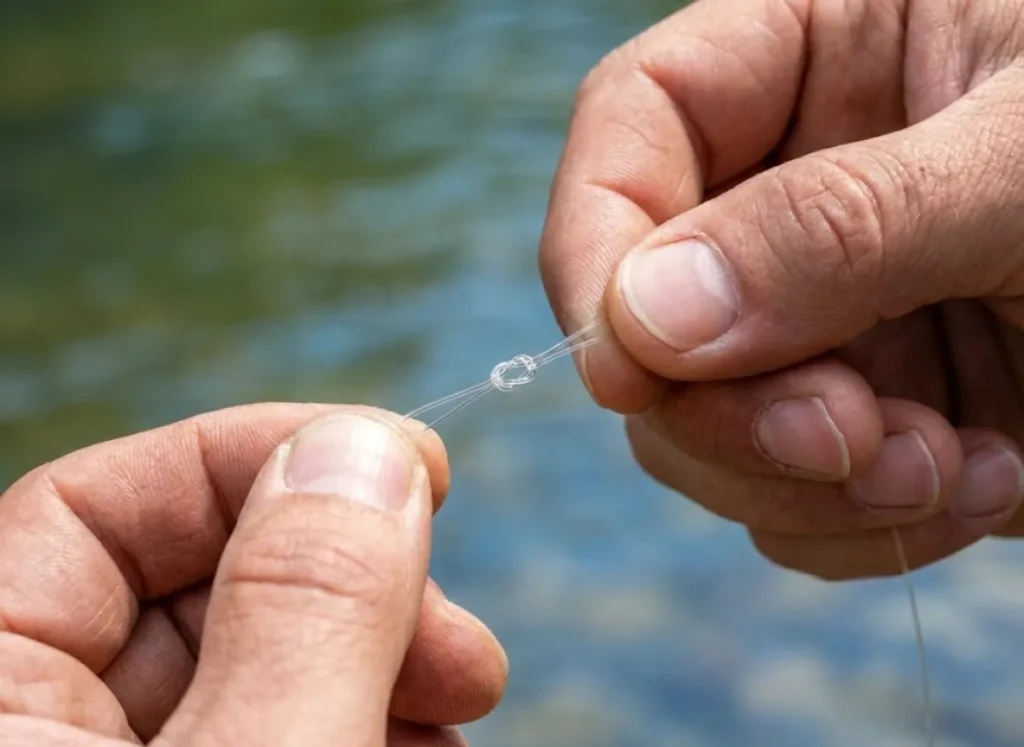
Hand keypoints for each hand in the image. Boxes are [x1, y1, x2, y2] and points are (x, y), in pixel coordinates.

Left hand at [0, 404, 506, 745]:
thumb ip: (306, 610)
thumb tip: (362, 447)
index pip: (87, 510)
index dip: (257, 459)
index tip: (409, 468)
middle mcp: (33, 736)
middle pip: (195, 587)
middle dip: (354, 583)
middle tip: (459, 641)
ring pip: (253, 664)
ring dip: (378, 656)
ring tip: (461, 698)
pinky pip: (274, 732)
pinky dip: (364, 719)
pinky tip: (427, 742)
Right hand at [540, 0, 1023, 579]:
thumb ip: (840, 224)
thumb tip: (646, 322)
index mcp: (809, 59)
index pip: (631, 132)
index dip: (597, 250)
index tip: (627, 368)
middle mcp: (787, 193)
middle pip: (649, 312)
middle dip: (726, 410)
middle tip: (845, 447)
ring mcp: (818, 315)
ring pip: (703, 428)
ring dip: (803, 483)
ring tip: (949, 474)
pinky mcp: (864, 413)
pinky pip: (787, 499)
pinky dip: (860, 528)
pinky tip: (974, 489)